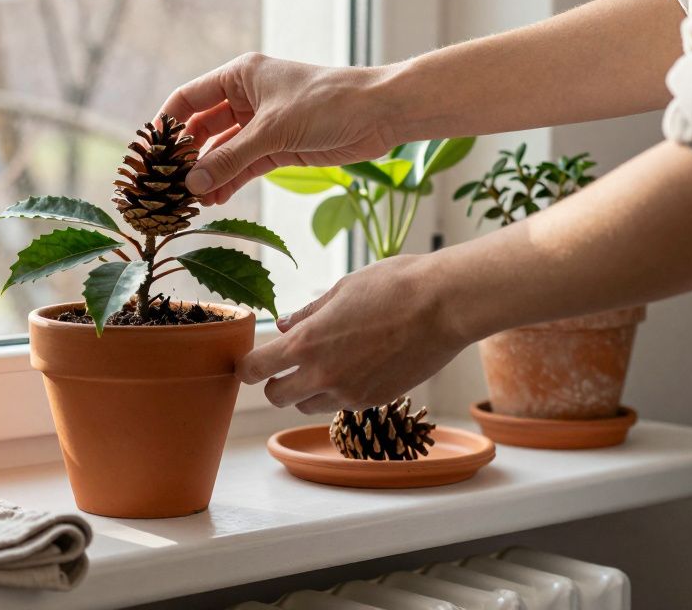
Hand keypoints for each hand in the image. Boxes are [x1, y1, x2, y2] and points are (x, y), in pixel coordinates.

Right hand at [160, 52, 396, 204]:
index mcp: (239, 76)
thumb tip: (192, 183)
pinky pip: (243, 165)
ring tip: (190, 201)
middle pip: (202, 128)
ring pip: (222, 151)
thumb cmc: (327, 102)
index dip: (165, 125)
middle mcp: (246, 97)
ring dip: (208, 174)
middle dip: (186, 157)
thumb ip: (231, 158)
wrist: (380, 112)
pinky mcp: (278, 146)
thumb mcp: (273, 130)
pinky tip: (214, 200)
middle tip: (167, 186)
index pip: (187, 99)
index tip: (149, 155)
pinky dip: (229, 181)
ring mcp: (261, 124)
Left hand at [236, 254, 470, 413]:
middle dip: (275, 383)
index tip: (249, 360)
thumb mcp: (341, 290)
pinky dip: (339, 391)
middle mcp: (323, 375)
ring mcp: (350, 393)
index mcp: (307, 343)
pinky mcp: (376, 401)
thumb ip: (308, 314)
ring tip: (327, 362)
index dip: (246, 367)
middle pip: (276, 397)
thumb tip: (283, 326)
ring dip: (307, 390)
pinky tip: (357, 365)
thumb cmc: (394, 286)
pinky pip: (342, 404)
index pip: (255, 370)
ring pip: (309, 405)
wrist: (445, 306)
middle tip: (285, 365)